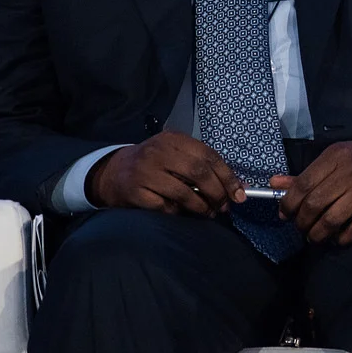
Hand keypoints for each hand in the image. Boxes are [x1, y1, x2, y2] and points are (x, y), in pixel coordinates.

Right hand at [89, 131, 243, 215]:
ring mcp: (144, 172)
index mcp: (174, 139)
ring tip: (208, 212)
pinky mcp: (134, 191)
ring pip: (183, 193)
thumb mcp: (175, 155)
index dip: (227, 177)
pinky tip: (180, 212)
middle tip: (224, 206)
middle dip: (217, 192)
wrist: (112, 172)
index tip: (239, 193)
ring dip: (201, 206)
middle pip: (198, 173)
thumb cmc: (153, 164)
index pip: (209, 156)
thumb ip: (202, 165)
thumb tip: (235, 186)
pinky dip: (177, 212)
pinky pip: (164, 206)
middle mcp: (158, 152)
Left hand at [272, 140, 351, 245]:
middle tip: (301, 228)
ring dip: (317, 235)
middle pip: (314, 205)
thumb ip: (305, 174)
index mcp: (336, 156)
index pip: (302, 185)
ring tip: (315, 236)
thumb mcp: (336, 160)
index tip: (285, 215)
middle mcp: (351, 171)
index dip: (288, 205)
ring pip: (331, 221)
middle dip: (302, 223)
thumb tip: (274, 183)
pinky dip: (341, 239)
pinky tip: (337, 238)